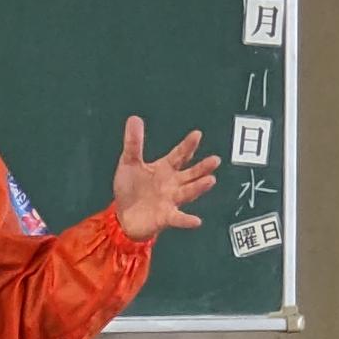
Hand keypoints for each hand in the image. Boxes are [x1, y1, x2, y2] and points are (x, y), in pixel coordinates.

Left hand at [112, 117, 220, 240]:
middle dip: (202, 167)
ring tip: (210, 180)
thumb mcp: (129, 162)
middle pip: (190, 174)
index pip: (179, 155)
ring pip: (188, 192)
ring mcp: (171, 201)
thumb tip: (134, 118)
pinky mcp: (166, 217)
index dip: (188, 145)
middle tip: (215, 160)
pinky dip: (186, 220)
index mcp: (165, 169)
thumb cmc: (130, 188)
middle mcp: (172, 184)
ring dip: (199, 187)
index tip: (197, 134)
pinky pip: (178, 218)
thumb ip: (134, 143)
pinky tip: (196, 221)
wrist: (123, 216)